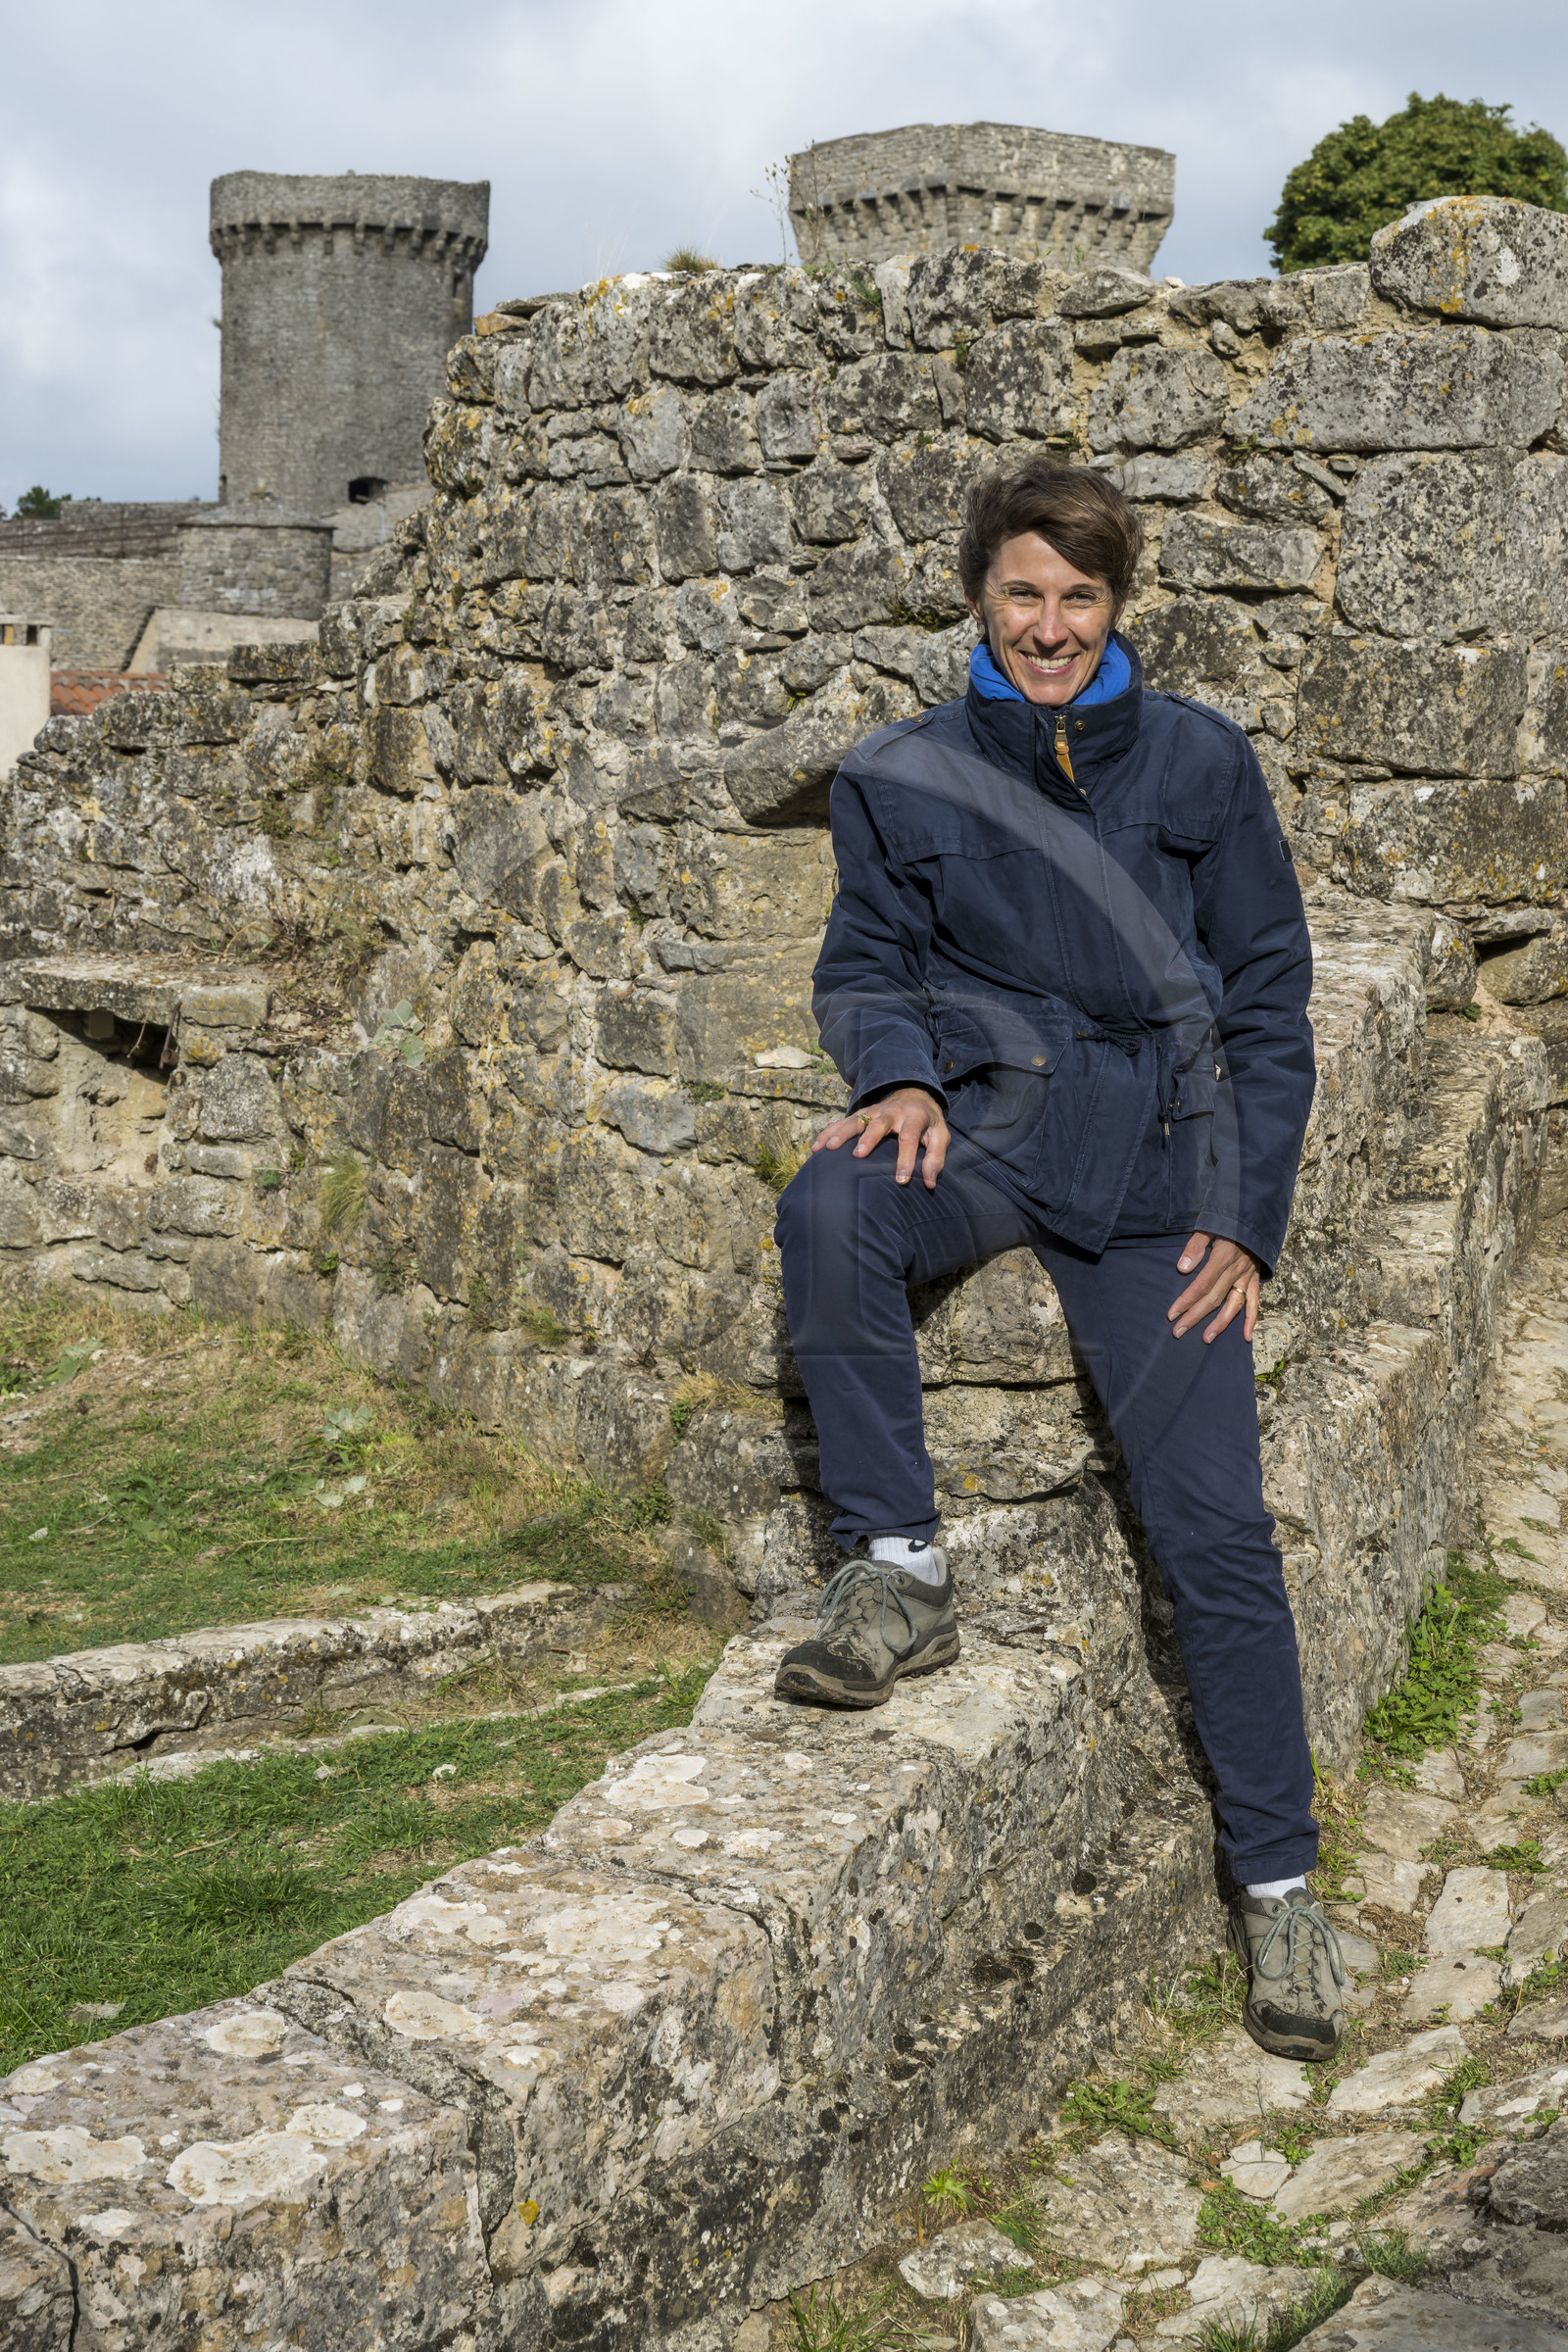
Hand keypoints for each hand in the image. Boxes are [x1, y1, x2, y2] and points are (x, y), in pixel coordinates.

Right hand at [810, 1087, 949, 1188]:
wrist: (915, 1096)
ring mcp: (874, 1110)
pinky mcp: (861, 1113)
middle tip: (858, 1155)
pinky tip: (817, 1146)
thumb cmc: (928, 1123)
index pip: (909, 1138)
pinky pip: (843, 1121)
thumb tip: (929, 1182)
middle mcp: (892, 1111)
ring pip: (856, 1120)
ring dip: (842, 1133)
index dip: (905, 1159)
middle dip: (868, 1139)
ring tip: (829, 1148)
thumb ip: (936, 1158)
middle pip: (878, 1124)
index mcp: (914, 1116)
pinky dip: (829, 1132)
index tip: (901, 1180)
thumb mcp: (941, 1136)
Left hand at [1168, 1231, 1261, 1343]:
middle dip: (1195, 1316)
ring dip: (1220, 1323)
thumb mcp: (1208, 1226)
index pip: (1202, 1284)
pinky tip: (1245, 1336)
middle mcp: (1237, 1269)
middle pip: (1214, 1298)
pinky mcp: (1255, 1278)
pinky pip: (1255, 1302)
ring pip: (1234, 1304)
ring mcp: (1247, 1276)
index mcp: (1223, 1256)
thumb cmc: (1227, 1221)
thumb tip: (1182, 1268)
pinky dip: (1251, 1319)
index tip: (1172, 1314)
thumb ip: (1195, 1246)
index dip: (1186, 1300)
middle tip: (1179, 1331)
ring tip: (1206, 1338)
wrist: (1255, 1216)